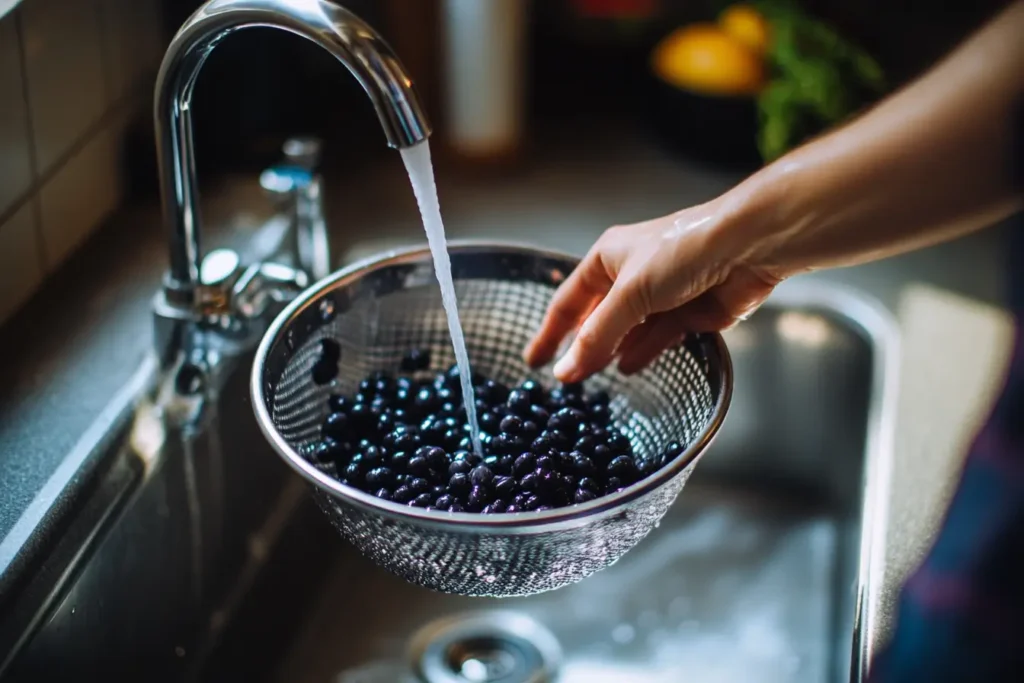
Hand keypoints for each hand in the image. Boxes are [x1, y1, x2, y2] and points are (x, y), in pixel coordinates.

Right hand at [523, 199, 780, 382]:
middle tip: (567, 380)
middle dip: (584, 347)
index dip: (551, 333)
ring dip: (614, 353)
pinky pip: (660, 337)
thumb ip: (598, 336)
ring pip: (629, 332)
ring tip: (595, 379)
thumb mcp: (631, 294)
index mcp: (608, 259)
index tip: (534, 362)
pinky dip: (645, 352)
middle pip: (599, 320)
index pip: (568, 302)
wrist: (748, 246)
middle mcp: (632, 276)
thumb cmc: (683, 252)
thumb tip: (564, 371)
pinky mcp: (690, 312)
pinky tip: (630, 368)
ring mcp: (662, 295)